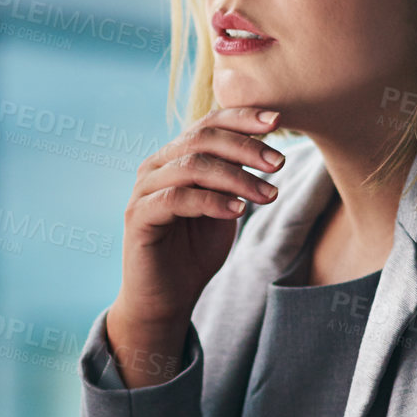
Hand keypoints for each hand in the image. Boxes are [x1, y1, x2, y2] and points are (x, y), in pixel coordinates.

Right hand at [107, 106, 283, 385]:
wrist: (166, 298)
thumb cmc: (194, 251)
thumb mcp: (224, 207)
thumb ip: (235, 178)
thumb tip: (268, 149)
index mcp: (175, 157)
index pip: (208, 124)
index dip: (242, 118)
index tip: (278, 121)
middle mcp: (155, 166)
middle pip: (201, 139)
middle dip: (245, 148)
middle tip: (278, 163)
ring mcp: (143, 191)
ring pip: (192, 167)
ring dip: (236, 177)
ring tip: (267, 194)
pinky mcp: (138, 218)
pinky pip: (176, 200)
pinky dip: (212, 202)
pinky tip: (238, 211)